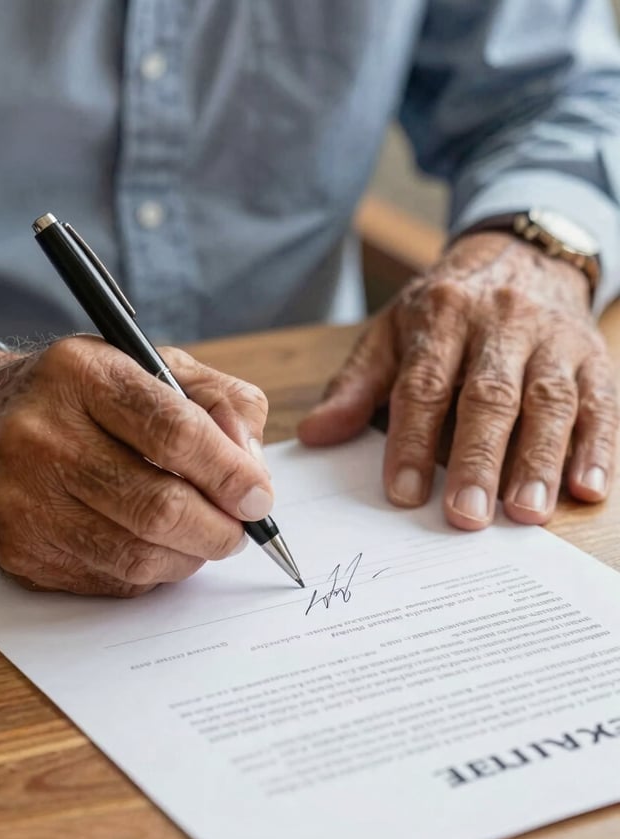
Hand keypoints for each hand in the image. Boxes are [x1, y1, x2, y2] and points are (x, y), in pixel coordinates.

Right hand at [0, 337, 271, 594]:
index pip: (173, 431)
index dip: (229, 472)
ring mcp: (23, 499)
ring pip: (139, 554)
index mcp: (81, 374)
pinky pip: (112, 579)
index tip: (259, 497)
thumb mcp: (150, 366)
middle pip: (158, 505)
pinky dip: (153, 570)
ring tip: (205, 536)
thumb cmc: (79, 396)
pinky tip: (157, 545)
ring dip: (191, 555)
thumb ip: (218, 401)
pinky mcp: (20, 550)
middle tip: (240, 528)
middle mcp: (41, 436)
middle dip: (219, 527)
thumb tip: (252, 467)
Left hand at [299, 231, 618, 528]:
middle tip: (466, 514)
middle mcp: (501, 322)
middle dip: (477, 458)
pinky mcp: (592, 356)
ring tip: (525, 512)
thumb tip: (316, 435)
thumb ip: (357, 384)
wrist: (521, 254)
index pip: (425, 384)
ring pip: (549, 401)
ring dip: (538, 460)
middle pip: (490, 395)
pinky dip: (597, 446)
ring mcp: (552, 339)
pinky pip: (601, 402)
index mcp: (441, 316)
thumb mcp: (392, 331)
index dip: (412, 440)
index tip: (404, 493)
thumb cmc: (446, 307)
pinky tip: (587, 487)